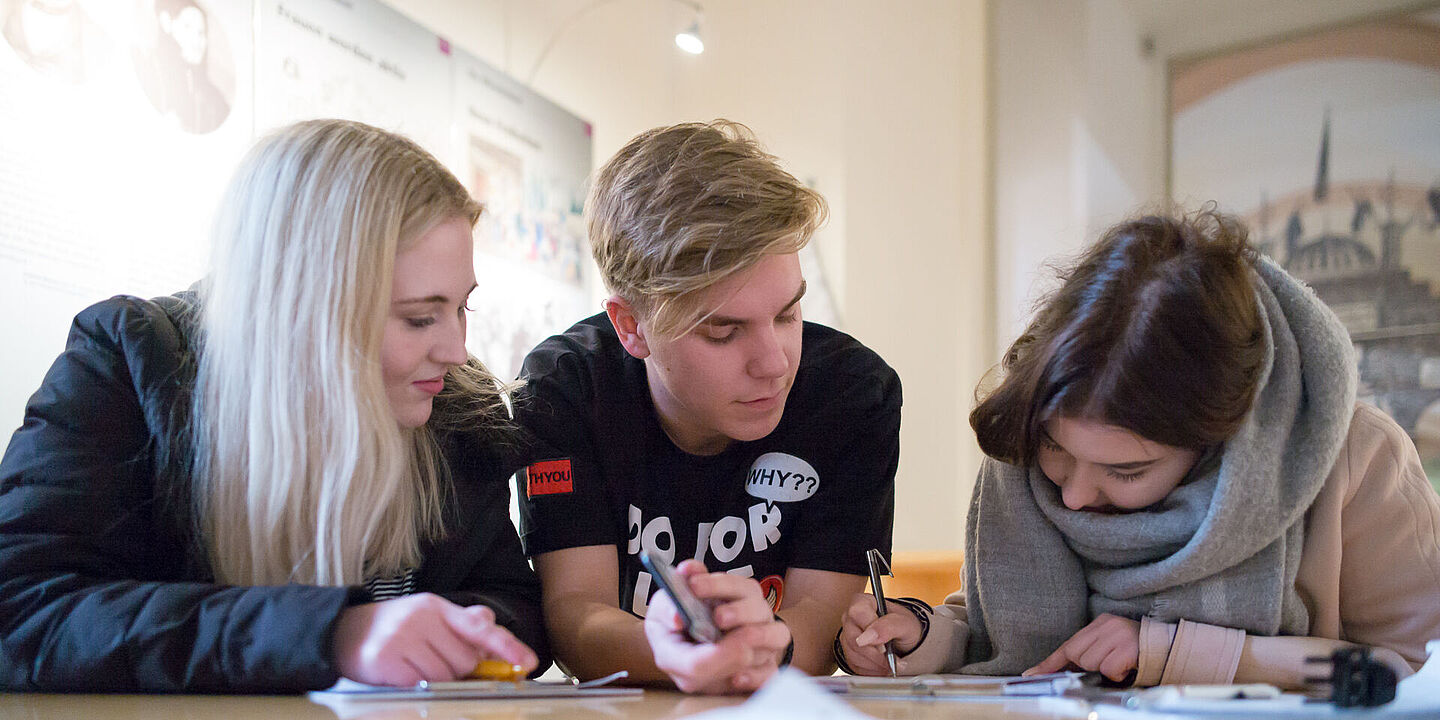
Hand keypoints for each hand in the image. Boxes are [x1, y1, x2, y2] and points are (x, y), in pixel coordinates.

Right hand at [332, 592, 538, 686]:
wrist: (340, 633)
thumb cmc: (392, 628)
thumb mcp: (426, 616)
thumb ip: (460, 622)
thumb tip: (488, 623)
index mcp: (435, 606)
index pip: (479, 627)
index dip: (507, 646)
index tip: (528, 662)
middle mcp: (420, 618)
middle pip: (465, 660)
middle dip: (458, 670)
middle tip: (435, 662)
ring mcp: (401, 639)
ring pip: (444, 676)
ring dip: (436, 680)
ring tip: (415, 666)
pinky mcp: (385, 661)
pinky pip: (419, 686)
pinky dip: (415, 687)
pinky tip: (401, 674)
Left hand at [643, 560, 790, 693]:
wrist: (684, 662)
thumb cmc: (678, 637)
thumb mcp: (662, 620)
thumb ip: (666, 611)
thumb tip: (677, 617)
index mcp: (729, 594)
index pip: (733, 584)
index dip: (714, 584)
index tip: (694, 586)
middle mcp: (751, 615)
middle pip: (759, 605)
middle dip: (741, 610)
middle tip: (719, 617)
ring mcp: (761, 643)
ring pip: (777, 635)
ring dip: (758, 637)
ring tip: (737, 646)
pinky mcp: (762, 671)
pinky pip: (771, 673)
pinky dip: (756, 676)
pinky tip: (735, 678)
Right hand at [836, 592, 922, 675]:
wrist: (907, 641)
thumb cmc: (905, 627)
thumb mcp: (905, 624)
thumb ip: (888, 626)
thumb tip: (867, 637)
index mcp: (864, 602)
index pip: (857, 613)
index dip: (870, 630)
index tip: (884, 646)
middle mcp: (851, 618)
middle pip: (853, 638)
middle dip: (874, 654)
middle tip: (891, 660)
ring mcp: (848, 635)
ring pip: (852, 654)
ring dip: (873, 665)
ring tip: (889, 665)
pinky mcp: (849, 652)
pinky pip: (853, 665)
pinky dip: (870, 670)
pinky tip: (881, 667)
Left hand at [1024, 613, 1138, 681]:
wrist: (1169, 649)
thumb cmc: (1137, 653)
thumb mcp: (1109, 647)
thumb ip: (1088, 653)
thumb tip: (1062, 671)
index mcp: (1100, 623)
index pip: (1068, 645)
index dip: (1050, 662)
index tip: (1031, 674)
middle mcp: (1107, 625)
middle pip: (1076, 654)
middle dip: (1086, 666)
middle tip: (1107, 666)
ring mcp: (1117, 634)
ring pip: (1090, 662)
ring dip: (1103, 670)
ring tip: (1120, 664)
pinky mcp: (1126, 647)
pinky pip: (1107, 668)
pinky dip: (1116, 674)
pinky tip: (1127, 667)